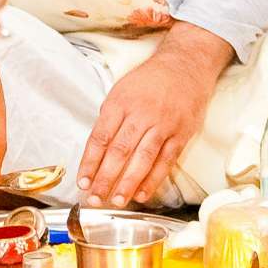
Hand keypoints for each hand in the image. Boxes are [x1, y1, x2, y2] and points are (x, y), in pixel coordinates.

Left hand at [78, 25, 229, 206]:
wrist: (185, 66)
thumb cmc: (150, 80)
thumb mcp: (121, 89)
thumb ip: (110, 118)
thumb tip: (97, 150)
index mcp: (120, 102)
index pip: (100, 138)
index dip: (90, 163)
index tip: (82, 181)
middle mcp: (141, 114)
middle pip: (119, 151)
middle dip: (105, 178)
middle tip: (94, 198)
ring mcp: (163, 125)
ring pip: (142, 159)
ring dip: (127, 183)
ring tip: (116, 201)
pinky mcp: (181, 134)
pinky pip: (165, 161)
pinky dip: (153, 180)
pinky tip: (141, 193)